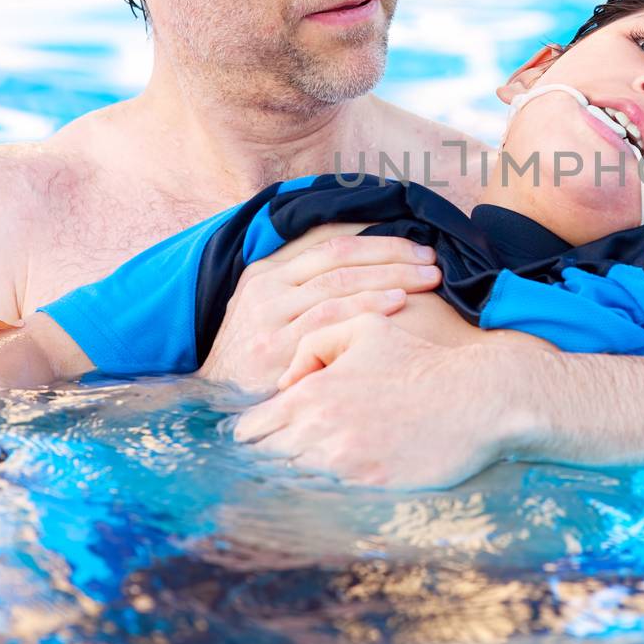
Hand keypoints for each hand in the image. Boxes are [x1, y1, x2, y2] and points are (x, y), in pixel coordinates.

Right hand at [194, 234, 439, 392]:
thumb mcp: (266, 314)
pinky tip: (398, 302)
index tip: (416, 247)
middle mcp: (268, 287)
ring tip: (426, 278)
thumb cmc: (252, 358)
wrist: (211, 400)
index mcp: (268, 273)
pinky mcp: (277, 346)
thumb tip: (365, 273)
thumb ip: (303, 291)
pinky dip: (368, 306)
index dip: (379, 243)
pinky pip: (331, 317)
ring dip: (390, 277)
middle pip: (341, 259)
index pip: (332, 245)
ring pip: (340, 283)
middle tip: (432, 260)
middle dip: (393, 255)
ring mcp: (271, 316)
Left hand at [232, 315, 532, 488]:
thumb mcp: (366, 330)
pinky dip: (328, 493)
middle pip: (265, 462)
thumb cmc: (420, 362)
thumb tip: (285, 382)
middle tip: (290, 455)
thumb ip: (314, 344)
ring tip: (318, 468)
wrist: (475, 397)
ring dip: (298, 478)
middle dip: (272, 457)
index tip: (268, 435)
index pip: (250, 429)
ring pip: (292, 484)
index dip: (256, 433)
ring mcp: (344, 465)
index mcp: (311, 394)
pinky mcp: (370, 488)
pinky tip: (343, 482)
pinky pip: (328, 500)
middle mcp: (319, 432)